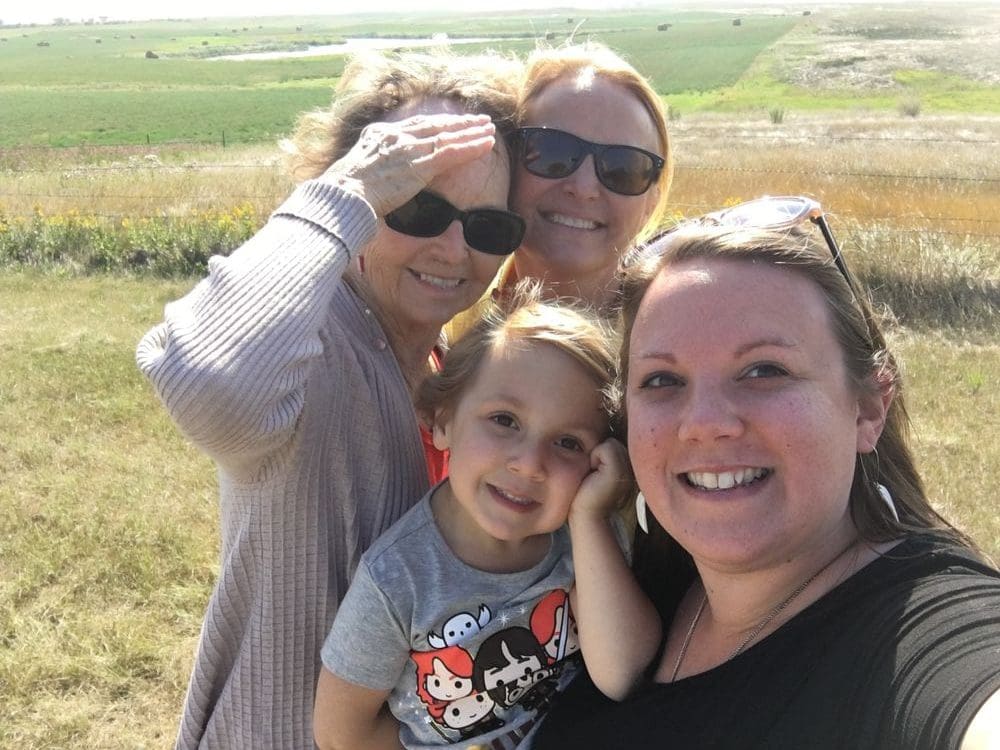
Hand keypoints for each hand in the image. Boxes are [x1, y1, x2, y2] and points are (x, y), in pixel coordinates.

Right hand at [323, 113, 496, 216]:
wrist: (343, 196)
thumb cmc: (344, 193)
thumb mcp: (355, 171)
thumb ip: (370, 168)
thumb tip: (374, 178)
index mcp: (379, 135)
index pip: (415, 125)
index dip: (437, 123)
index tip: (451, 122)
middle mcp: (396, 136)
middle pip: (434, 125)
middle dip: (458, 122)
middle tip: (479, 119)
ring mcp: (408, 149)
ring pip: (447, 136)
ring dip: (471, 132)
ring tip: (489, 128)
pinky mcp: (419, 165)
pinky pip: (451, 153)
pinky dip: (470, 147)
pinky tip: (486, 144)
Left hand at [570, 438, 629, 523]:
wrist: (586, 514)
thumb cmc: (587, 490)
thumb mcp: (601, 466)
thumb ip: (608, 451)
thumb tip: (602, 430)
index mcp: (633, 466)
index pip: (616, 441)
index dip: (602, 453)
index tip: (599, 471)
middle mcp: (636, 467)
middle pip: (614, 440)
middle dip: (600, 453)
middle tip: (596, 474)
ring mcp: (630, 468)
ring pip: (610, 442)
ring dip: (597, 455)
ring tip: (596, 474)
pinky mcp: (619, 470)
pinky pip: (604, 448)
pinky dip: (594, 458)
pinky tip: (594, 475)